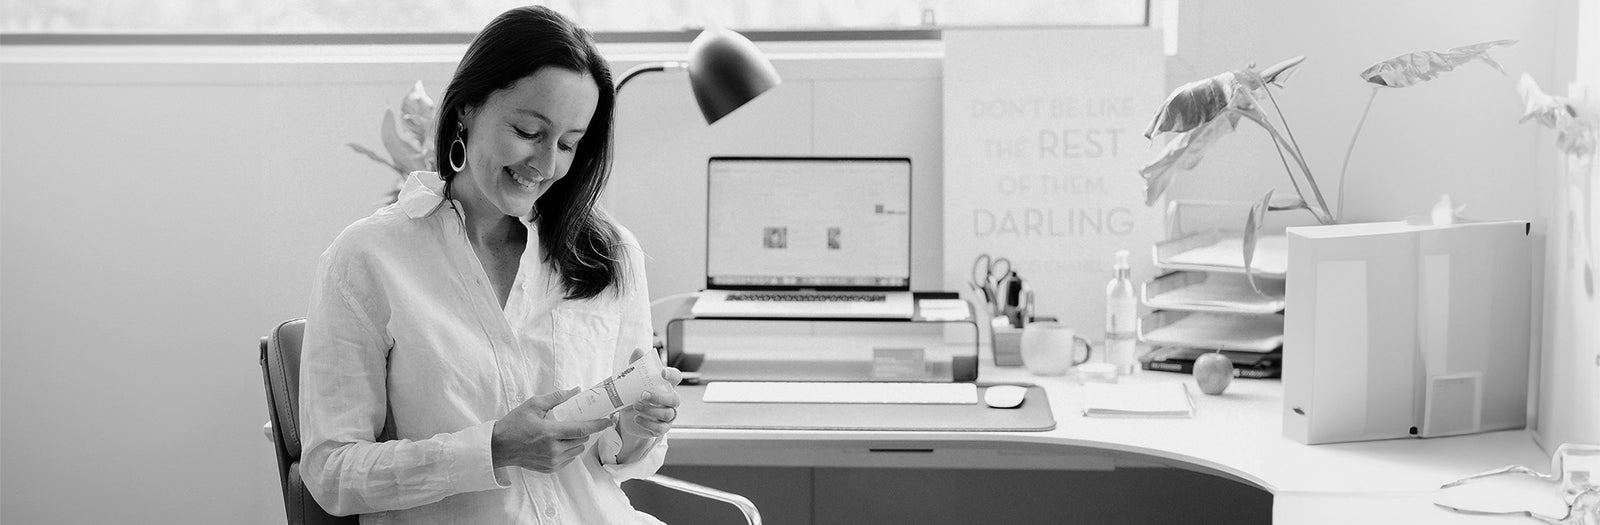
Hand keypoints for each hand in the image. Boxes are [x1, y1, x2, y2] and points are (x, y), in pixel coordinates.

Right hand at [491, 388, 611, 472]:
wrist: (499, 447)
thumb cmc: (514, 424)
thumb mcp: (533, 405)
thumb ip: (556, 397)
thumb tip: (576, 390)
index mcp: (550, 433)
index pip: (582, 429)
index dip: (599, 424)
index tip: (610, 420)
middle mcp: (554, 450)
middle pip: (582, 440)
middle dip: (585, 430)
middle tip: (581, 420)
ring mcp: (552, 461)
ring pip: (577, 450)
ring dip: (577, 440)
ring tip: (566, 432)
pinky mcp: (550, 469)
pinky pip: (569, 459)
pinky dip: (569, 450)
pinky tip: (559, 442)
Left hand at [619, 349, 683, 438]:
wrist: (627, 418)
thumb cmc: (633, 396)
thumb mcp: (631, 382)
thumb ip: (635, 366)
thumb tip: (638, 351)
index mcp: (665, 386)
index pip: (676, 377)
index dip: (672, 374)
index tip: (662, 372)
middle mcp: (670, 400)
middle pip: (674, 399)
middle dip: (659, 397)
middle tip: (642, 395)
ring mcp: (668, 415)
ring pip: (667, 414)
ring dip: (650, 410)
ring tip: (635, 406)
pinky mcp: (662, 428)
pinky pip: (660, 428)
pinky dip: (647, 423)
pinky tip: (636, 418)